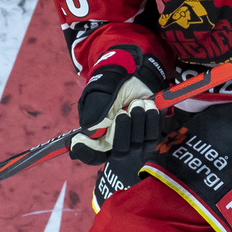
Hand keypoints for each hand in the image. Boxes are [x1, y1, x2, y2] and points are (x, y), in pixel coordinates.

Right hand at [68, 46, 167, 165]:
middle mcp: (115, 144)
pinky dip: (151, 118)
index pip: (91, 154)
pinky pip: (152, 136)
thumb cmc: (113, 90)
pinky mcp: (150, 137)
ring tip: (137, 103)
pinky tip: (147, 106)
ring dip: (138, 119)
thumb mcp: (100, 99)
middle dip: (122, 129)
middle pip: (119, 150)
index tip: (79, 142)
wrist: (135, 77)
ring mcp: (134, 143)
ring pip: (137, 144)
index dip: (85, 151)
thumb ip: (96, 116)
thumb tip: (95, 130)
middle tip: (122, 112)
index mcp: (99, 137)